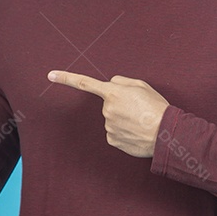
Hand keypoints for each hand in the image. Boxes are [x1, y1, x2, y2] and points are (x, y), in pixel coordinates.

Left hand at [47, 70, 169, 157]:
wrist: (165, 134)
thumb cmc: (156, 107)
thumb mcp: (142, 86)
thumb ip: (122, 82)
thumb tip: (111, 84)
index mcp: (113, 92)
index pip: (84, 83)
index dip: (66, 78)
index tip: (50, 75)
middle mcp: (107, 109)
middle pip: (109, 104)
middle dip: (121, 105)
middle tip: (140, 110)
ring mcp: (108, 126)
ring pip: (112, 119)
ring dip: (124, 120)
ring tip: (141, 122)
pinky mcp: (112, 140)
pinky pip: (115, 133)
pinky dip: (125, 132)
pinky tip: (137, 132)